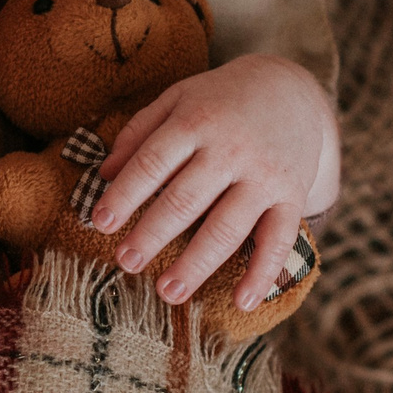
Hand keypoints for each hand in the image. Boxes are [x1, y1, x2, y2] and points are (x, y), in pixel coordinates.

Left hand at [87, 53, 337, 310]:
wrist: (292, 89)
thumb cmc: (221, 100)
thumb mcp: (178, 98)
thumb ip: (139, 132)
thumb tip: (104, 173)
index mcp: (196, 121)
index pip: (152, 163)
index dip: (124, 195)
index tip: (100, 223)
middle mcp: (231, 149)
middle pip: (185, 200)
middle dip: (152, 235)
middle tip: (126, 261)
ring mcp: (264, 175)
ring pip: (227, 227)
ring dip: (196, 264)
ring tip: (167, 292)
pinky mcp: (292, 195)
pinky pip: (278, 240)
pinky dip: (262, 274)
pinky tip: (242, 302)